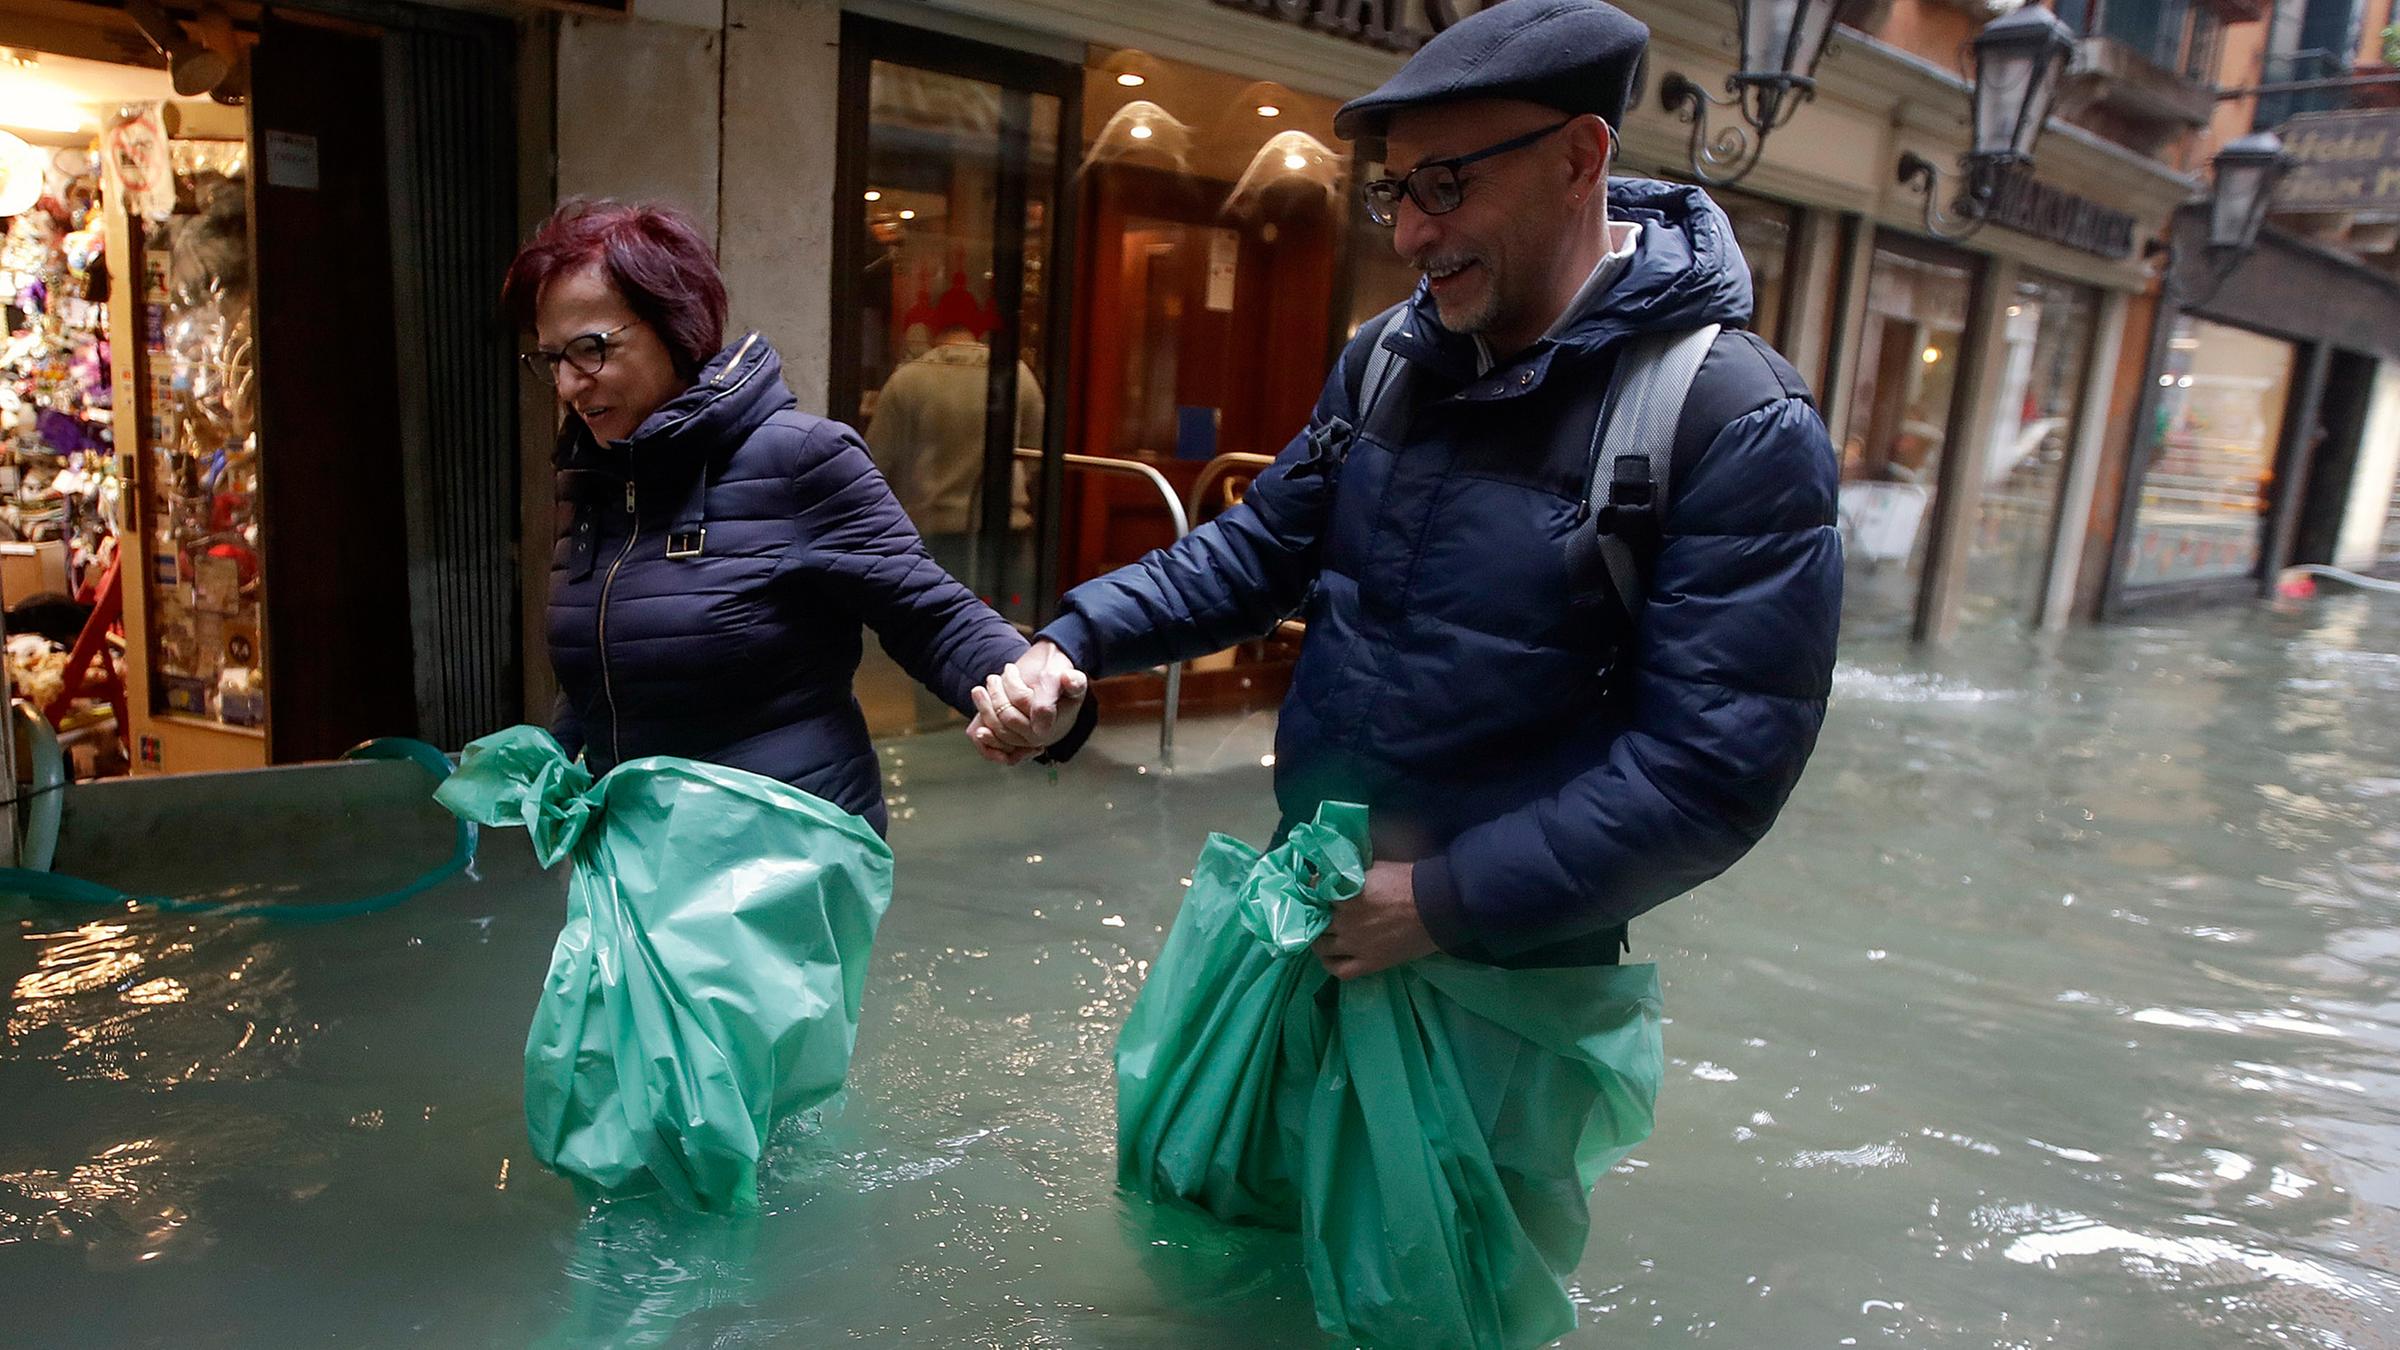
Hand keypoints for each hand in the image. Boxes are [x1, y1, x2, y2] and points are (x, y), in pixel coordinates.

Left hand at [967, 640, 1088, 764]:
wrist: (1054, 690)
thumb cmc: (1062, 682)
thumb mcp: (1073, 679)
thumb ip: (1073, 682)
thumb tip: (1067, 678)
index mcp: (1054, 722)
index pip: (1025, 703)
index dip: (1013, 686)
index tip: (1009, 669)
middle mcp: (1039, 737)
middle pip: (1009, 719)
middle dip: (996, 696)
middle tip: (992, 678)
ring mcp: (1025, 742)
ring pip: (999, 732)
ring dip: (985, 710)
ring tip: (979, 690)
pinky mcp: (1014, 746)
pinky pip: (998, 752)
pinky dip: (987, 742)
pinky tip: (978, 730)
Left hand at [1313, 861, 1437, 978]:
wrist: (1437, 906)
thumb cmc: (1409, 880)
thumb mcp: (1374, 866)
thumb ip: (1350, 870)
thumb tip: (1334, 869)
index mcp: (1344, 894)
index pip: (1314, 889)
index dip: (1314, 887)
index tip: (1318, 886)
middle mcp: (1344, 921)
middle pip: (1315, 920)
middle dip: (1315, 913)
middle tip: (1321, 910)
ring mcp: (1355, 945)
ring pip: (1321, 946)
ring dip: (1319, 938)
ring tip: (1324, 933)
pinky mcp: (1369, 963)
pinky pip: (1339, 970)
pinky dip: (1330, 964)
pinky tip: (1330, 956)